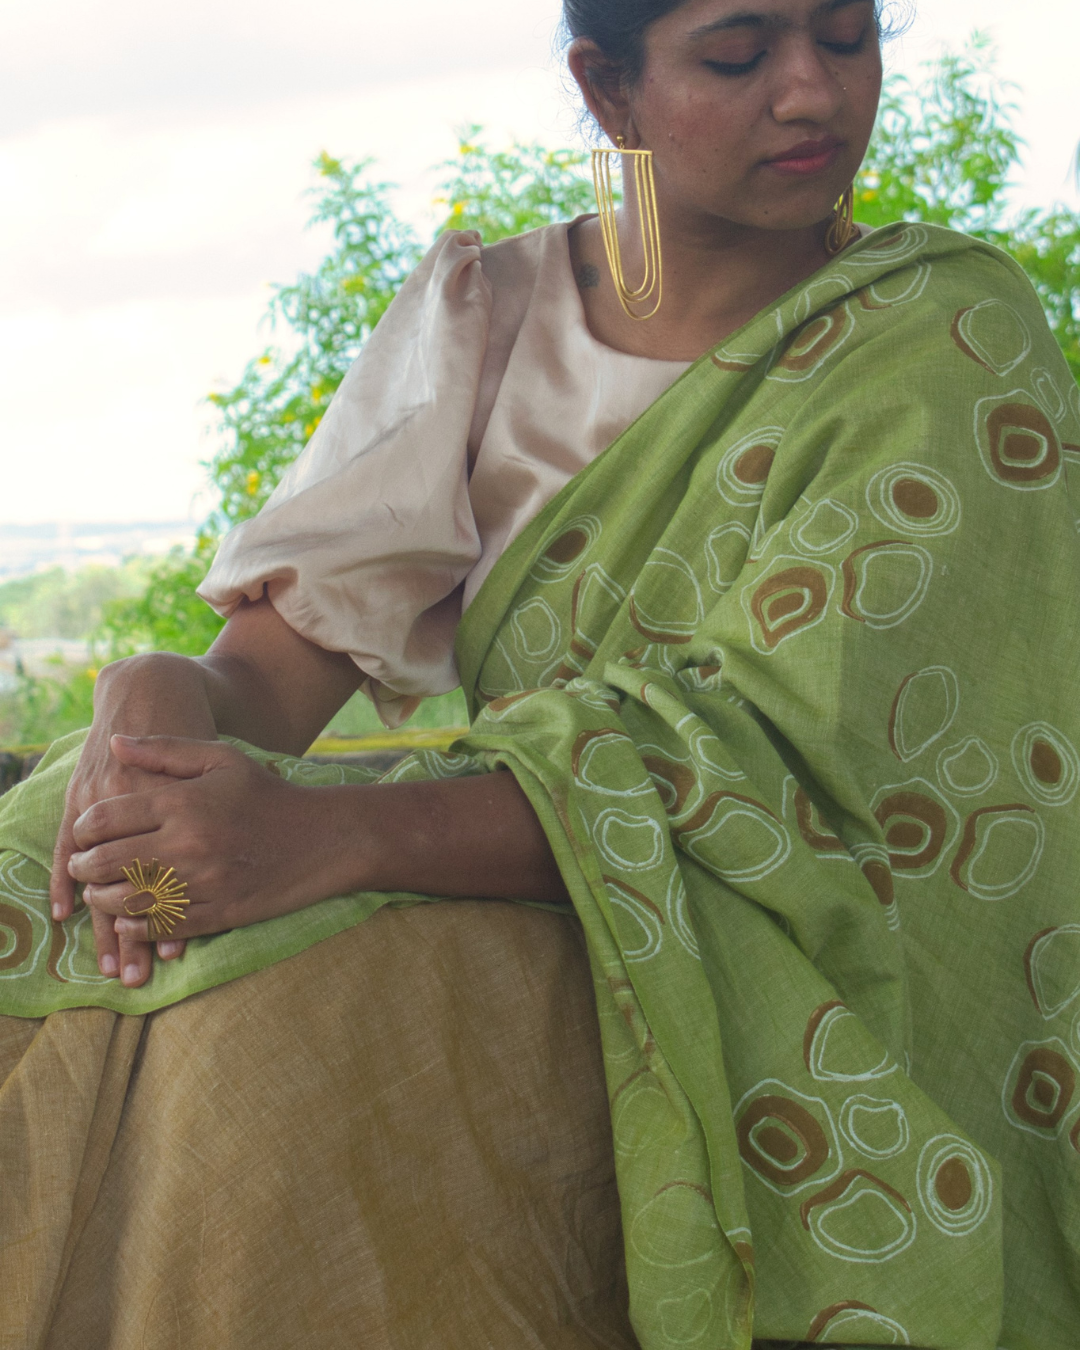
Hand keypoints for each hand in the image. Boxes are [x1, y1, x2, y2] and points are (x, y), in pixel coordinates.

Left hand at [69, 735, 347, 986]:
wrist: (323, 838)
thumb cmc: (267, 794)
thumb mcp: (221, 758)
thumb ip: (165, 749)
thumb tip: (116, 742)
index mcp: (182, 802)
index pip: (104, 818)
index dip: (81, 830)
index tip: (82, 835)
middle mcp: (187, 842)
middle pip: (106, 862)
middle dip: (83, 867)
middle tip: (83, 867)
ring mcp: (202, 882)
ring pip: (126, 900)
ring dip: (103, 900)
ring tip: (100, 894)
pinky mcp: (218, 914)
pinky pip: (159, 928)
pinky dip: (135, 927)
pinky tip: (129, 919)